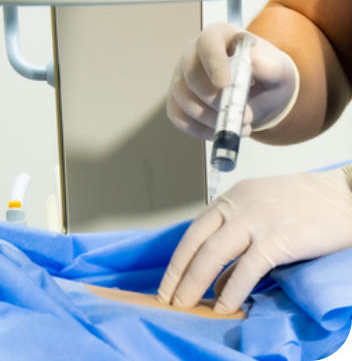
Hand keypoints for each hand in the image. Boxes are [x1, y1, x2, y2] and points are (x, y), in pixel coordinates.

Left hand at [158, 167, 351, 313]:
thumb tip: (217, 280)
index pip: (194, 230)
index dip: (177, 258)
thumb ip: (236, 240)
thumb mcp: (260, 212)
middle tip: (166, 297)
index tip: (168, 281)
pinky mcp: (277, 238)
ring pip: (213, 255)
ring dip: (194, 283)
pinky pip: (247, 269)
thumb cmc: (305, 205)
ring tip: (185, 305)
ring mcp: (256, 221)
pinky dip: (232, 290)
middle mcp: (237, 206)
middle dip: (177, 274)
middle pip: (196, 242)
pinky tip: (225, 306)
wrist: (345, 195)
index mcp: (231, 198)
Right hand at [167, 23, 298, 139]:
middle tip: (243, 115)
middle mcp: (193, 54)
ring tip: (239, 126)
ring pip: (182, 98)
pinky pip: (178, 116)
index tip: (225, 85)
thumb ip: (272, 67)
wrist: (259, 94)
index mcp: (218, 36)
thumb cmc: (266, 76)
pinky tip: (219, 132)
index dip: (214, 63)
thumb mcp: (279, 71)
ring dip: (209, 118)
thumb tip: (257, 64)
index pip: (208, 43)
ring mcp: (181, 77)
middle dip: (214, 100)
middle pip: (190, 74)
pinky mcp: (176, 100)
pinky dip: (198, 129)